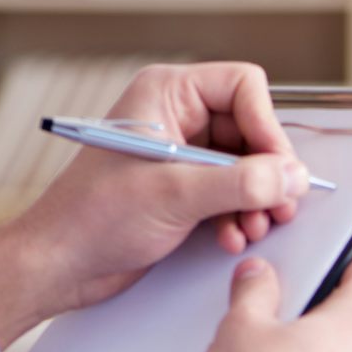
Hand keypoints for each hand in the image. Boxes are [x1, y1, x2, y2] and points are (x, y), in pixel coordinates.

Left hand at [0, 63, 312, 348]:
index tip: (278, 168)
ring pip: (247, 164)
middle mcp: (177, 116)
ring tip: (253, 226)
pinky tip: (233, 236)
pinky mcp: (184, 187)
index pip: (243, 88)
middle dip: (266, 173)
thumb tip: (291, 176)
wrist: (60, 264)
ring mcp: (182, 153)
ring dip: (256, 199)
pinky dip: (239, 214)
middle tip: (278, 205)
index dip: (267, 128)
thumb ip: (241, 183)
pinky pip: (232, 191)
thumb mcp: (174, 195)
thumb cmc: (90, 218)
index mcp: (166, 93)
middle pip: (251, 129)